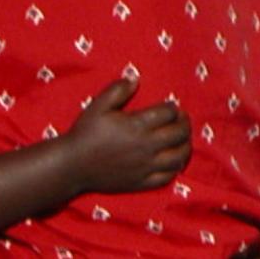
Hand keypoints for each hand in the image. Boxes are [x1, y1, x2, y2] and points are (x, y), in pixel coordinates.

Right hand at [61, 77, 190, 192]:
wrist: (73, 165)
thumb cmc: (85, 133)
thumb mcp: (96, 107)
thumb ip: (116, 91)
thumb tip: (135, 79)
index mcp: (137, 125)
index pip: (168, 113)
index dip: (173, 108)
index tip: (171, 107)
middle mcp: (147, 146)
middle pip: (179, 133)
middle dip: (184, 124)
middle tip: (182, 120)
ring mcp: (147, 166)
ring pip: (179, 156)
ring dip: (186, 146)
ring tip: (183, 140)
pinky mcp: (144, 181)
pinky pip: (168, 176)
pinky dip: (176, 168)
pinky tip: (174, 161)